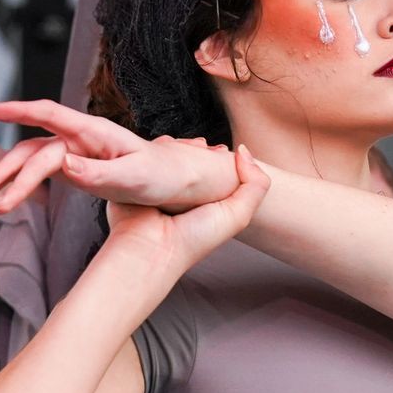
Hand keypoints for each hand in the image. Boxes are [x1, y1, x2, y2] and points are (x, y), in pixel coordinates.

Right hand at [0, 99, 241, 214]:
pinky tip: (8, 198)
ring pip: (36, 161)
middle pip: (36, 147)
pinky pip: (44, 174)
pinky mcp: (78, 171)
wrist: (181, 183)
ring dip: (14, 179)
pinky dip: (25, 184)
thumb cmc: (163, 176)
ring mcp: (78, 155)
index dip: (20, 109)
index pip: (52, 114)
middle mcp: (82, 140)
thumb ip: (99, 172)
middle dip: (10, 166)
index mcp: (96, 133)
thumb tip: (64, 166)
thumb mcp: (135, 177)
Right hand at [100, 145, 270, 276]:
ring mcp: (160, 185)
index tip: (223, 151)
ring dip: (176, 144)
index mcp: (206, 201)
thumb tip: (243, 151)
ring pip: (172, 152)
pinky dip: (154, 148)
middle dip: (198, 146)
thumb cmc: (194, 238)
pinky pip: (148, 154)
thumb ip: (255, 184)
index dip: (222, 156)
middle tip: (201, 145)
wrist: (150, 248)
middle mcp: (184, 193)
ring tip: (182, 145)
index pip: (218, 168)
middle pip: (195, 158)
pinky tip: (161, 147)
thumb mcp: (238, 214)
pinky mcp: (137, 178)